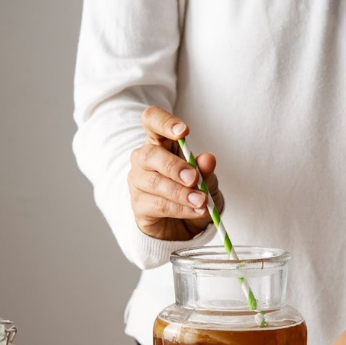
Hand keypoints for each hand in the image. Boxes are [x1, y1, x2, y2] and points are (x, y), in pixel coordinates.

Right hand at [128, 106, 224, 240]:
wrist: (183, 224)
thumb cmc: (191, 192)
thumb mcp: (205, 179)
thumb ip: (205, 169)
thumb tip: (208, 159)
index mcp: (160, 142)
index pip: (152, 120)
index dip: (164, 122)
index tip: (183, 132)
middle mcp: (143, 159)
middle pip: (150, 154)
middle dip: (174, 166)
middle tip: (194, 178)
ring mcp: (138, 182)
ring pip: (154, 183)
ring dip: (181, 193)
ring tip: (201, 201)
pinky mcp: (139, 205)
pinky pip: (158, 205)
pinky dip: (180, 208)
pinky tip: (196, 211)